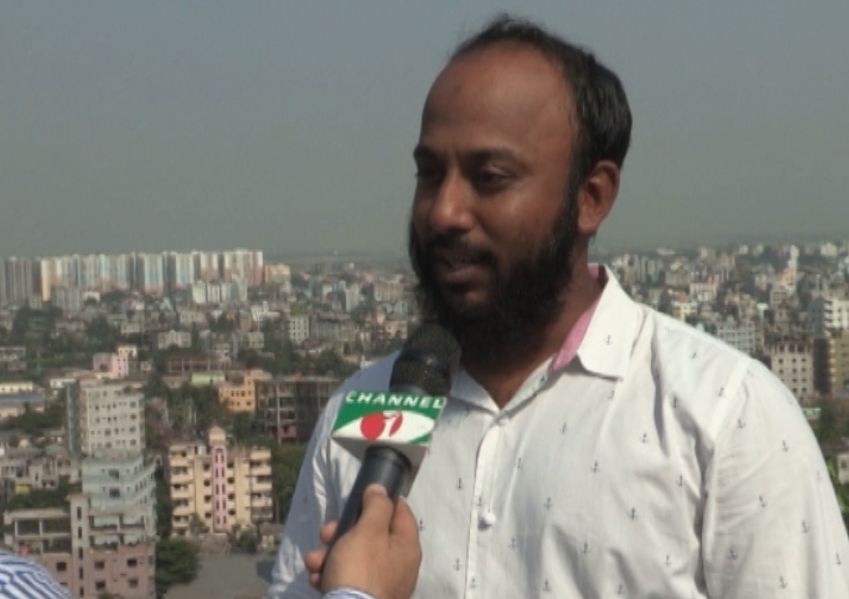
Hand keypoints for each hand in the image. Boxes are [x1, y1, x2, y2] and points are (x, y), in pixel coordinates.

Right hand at [304, 484, 421, 598]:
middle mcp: (399, 564)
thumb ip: (376, 506)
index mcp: (406, 546)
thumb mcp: (368, 531)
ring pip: (352, 557)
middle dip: (342, 531)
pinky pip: (347, 578)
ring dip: (329, 554)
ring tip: (313, 561)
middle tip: (325, 533)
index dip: (381, 500)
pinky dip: (330, 575)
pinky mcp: (364, 596)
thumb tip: (381, 489)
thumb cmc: (361, 569)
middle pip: (371, 535)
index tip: (362, 496)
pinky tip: (317, 578)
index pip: (401, 511)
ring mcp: (382, 583)